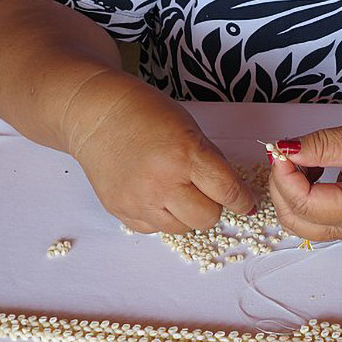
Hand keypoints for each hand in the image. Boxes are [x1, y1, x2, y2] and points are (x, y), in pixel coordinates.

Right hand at [66, 82, 255, 233]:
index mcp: (185, 154)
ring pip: (182, 228)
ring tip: (175, 190)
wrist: (95, 114)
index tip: (246, 202)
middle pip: (207, 218)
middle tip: (205, 191)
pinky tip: (155, 194)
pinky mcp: (120, 210)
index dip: (242, 199)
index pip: (227, 191)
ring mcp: (138, 200)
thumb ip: (211, 161)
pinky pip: (155, 229)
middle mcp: (161, 182)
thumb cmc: (145, 113)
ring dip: (187, 214)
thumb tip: (232, 191)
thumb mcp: (189, 128)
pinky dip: (162, 216)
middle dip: (213, 206)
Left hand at [269, 111, 341, 240]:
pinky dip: (298, 193)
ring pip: (297, 220)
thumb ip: (320, 146)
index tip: (280, 149)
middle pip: (294, 219)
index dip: (285, 176)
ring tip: (304, 161)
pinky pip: (307, 214)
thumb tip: (284, 149)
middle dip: (281, 186)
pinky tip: (311, 170)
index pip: (304, 203)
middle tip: (286, 154)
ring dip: (288, 191)